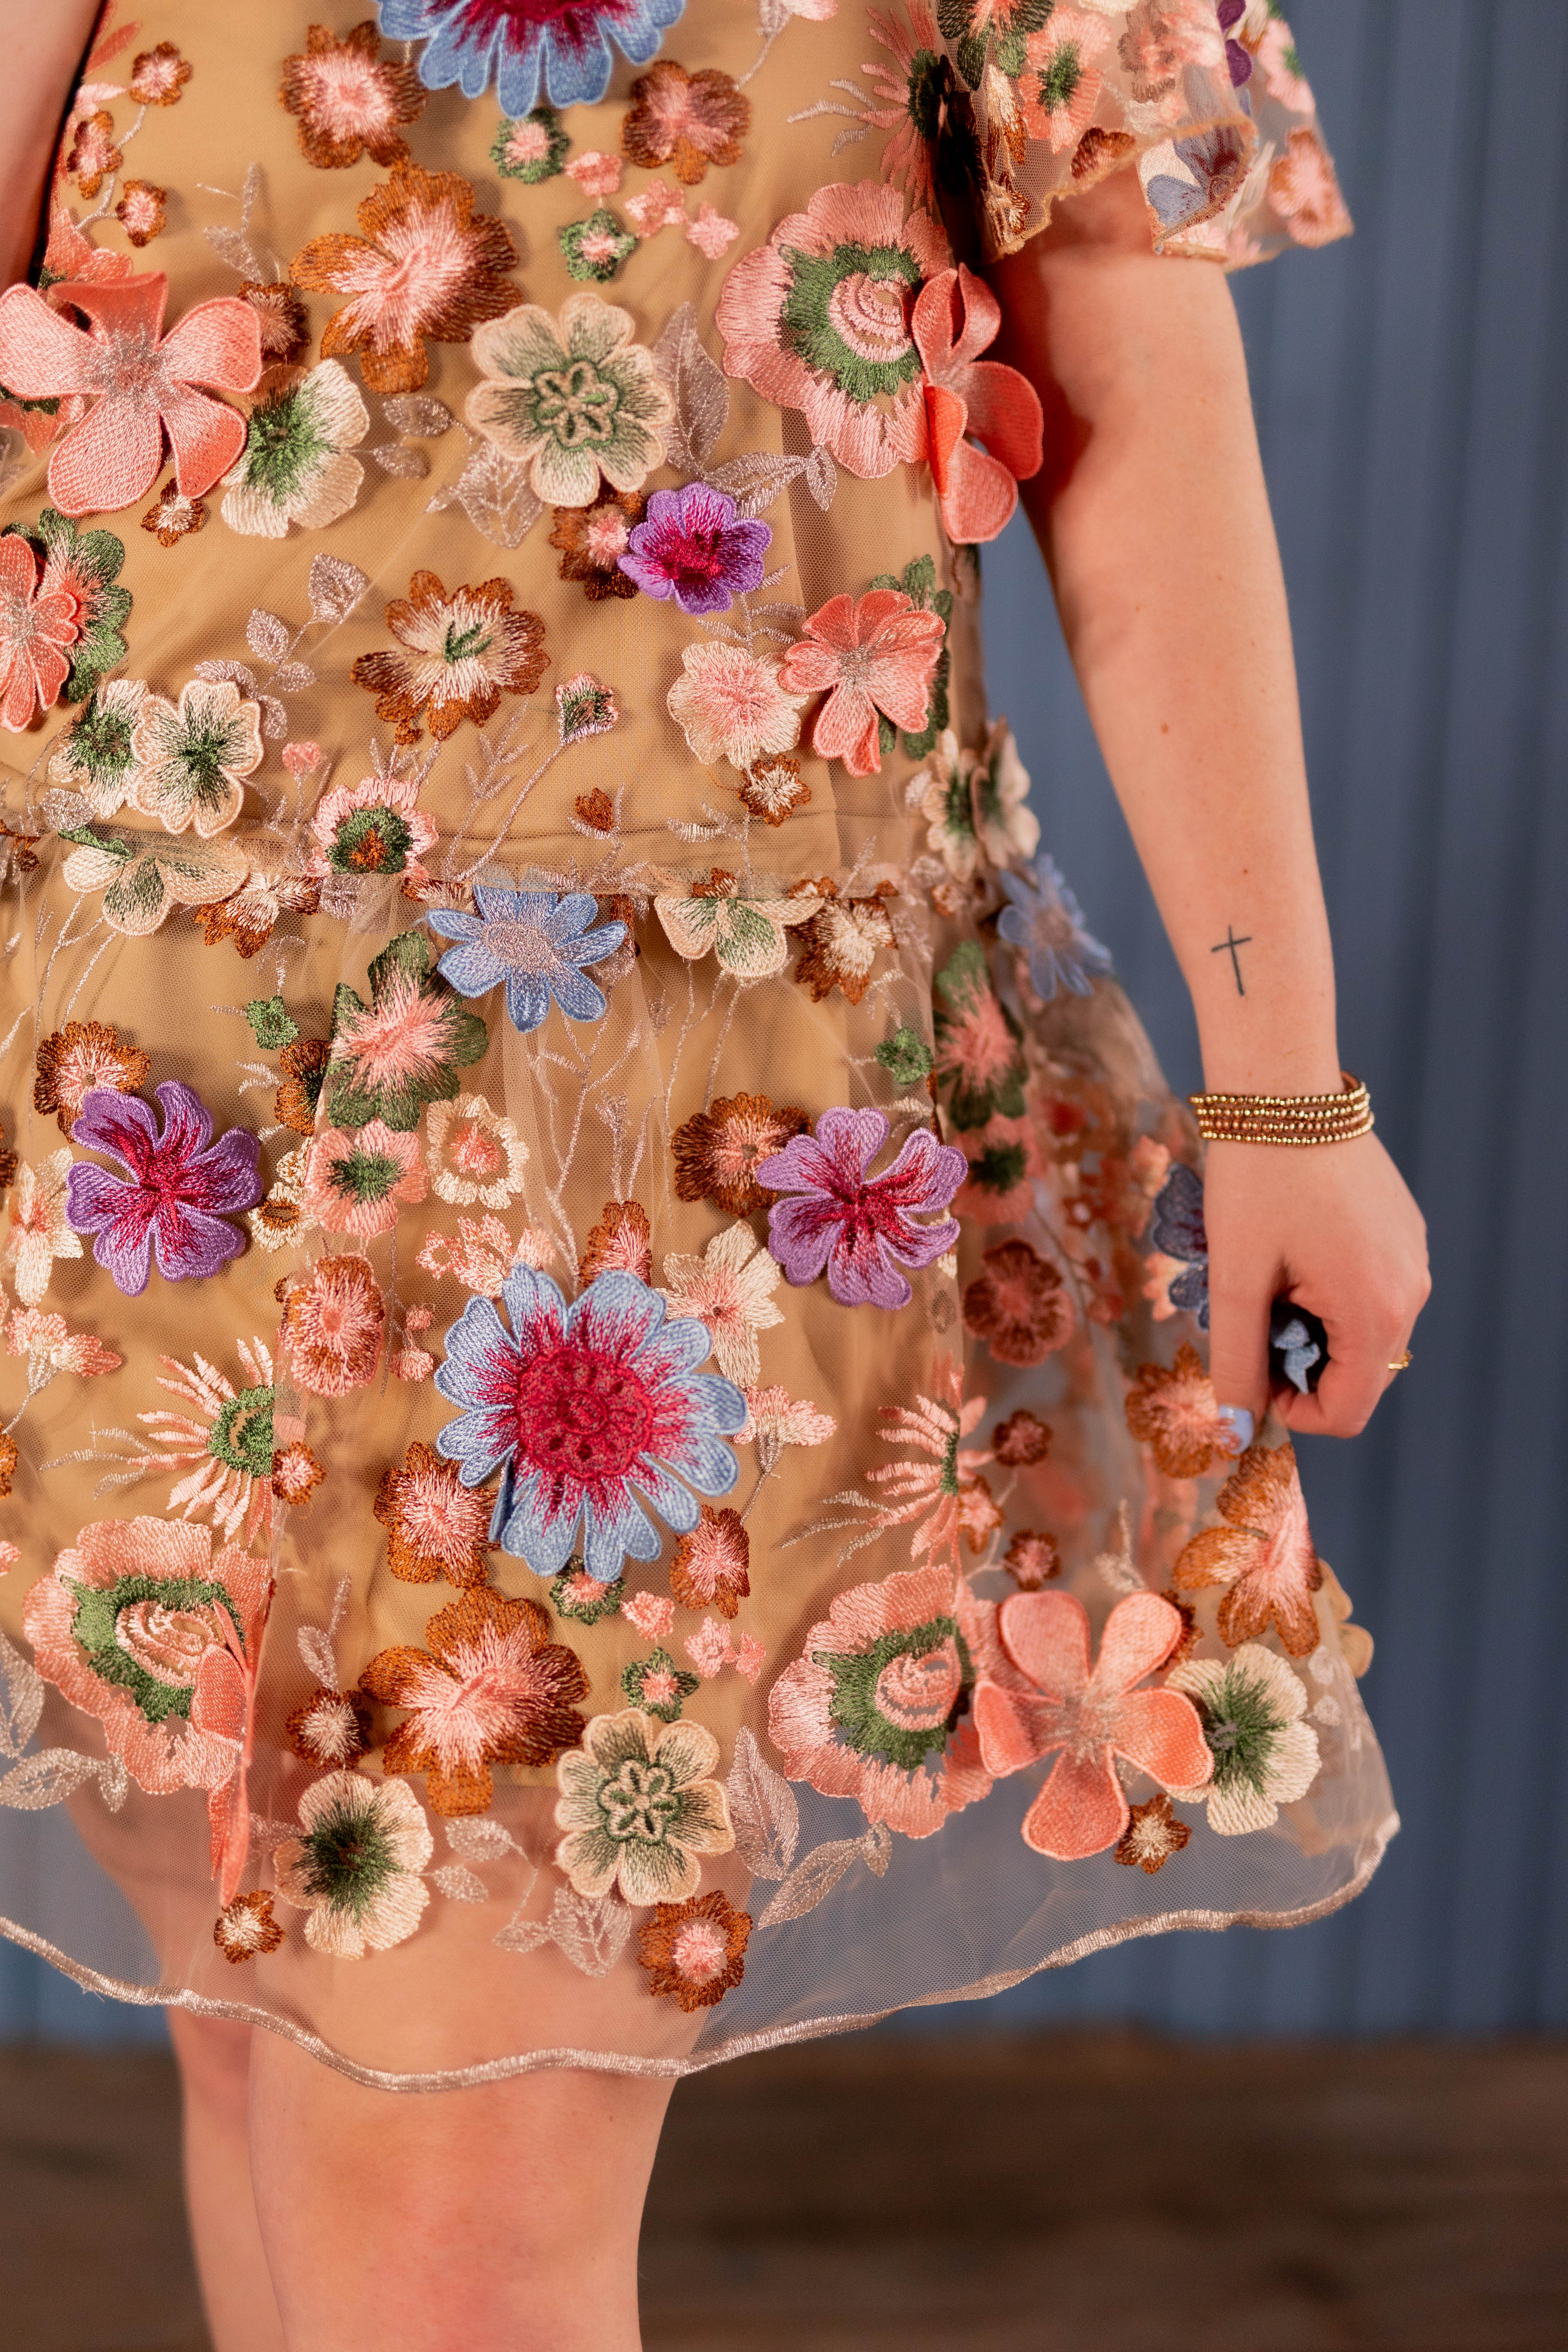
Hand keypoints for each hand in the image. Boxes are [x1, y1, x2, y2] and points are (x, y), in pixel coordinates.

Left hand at [1202, 1133, 1430, 1437]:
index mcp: (1375, 1311)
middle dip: (1300, 1366)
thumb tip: (1235, 1431)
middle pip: (1359, 1376)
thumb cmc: (1255, 1181)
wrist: (1283, 1091)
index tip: (1249, 1375)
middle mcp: (1411, 1290)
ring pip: (1364, 1333)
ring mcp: (1414, 1257)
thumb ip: (1236, 1361)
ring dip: (1312, 1328)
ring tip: (1270, 1278)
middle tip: (1251, 1316)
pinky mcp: (1405, 1231)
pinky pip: (1372, 1290)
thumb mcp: (1235, 1279)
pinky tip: (1294, 1250)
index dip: (1292, 1413)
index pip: (1348, 1412)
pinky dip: (1330, 1293)